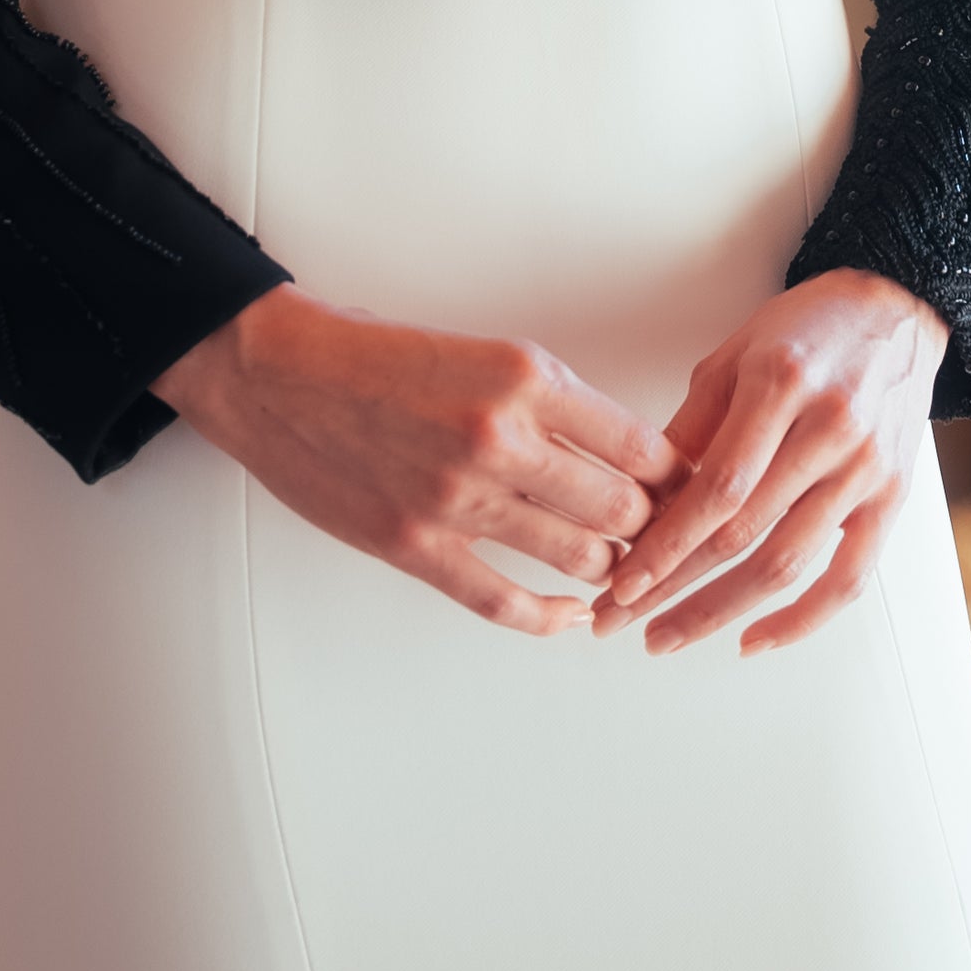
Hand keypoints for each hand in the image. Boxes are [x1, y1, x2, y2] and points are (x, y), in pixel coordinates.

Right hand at [155, 285, 681, 635]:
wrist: (278, 374)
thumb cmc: (379, 357)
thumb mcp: (486, 352)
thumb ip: (553, 402)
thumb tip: (624, 453)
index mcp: (526, 376)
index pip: (639, 444)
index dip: (677, 478)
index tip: (692, 492)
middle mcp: (501, 436)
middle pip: (624, 508)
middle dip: (655, 531)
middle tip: (668, 541)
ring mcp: (458, 497)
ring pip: (579, 558)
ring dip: (611, 572)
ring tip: (623, 572)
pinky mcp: (416, 545)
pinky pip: (505, 602)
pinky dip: (551, 618)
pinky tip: (572, 618)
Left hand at [592, 269, 947, 657]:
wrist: (897, 311)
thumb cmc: (808, 328)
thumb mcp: (735, 354)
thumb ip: (691, 426)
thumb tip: (642, 499)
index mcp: (781, 386)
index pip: (716, 489)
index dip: (665, 545)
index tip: (621, 583)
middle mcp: (829, 431)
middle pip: (743, 534)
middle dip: (673, 587)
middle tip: (621, 619)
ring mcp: (865, 470)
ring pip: (787, 564)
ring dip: (720, 611)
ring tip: (668, 635)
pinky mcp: (890, 498)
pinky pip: (849, 579)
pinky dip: (802, 621)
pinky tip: (754, 639)